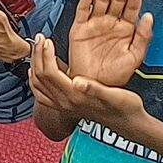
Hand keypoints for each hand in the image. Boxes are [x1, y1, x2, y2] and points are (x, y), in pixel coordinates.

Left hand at [31, 35, 149, 132]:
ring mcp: (63, 106)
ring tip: (37, 49)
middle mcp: (65, 103)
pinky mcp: (65, 107)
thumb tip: (78, 81)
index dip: (45, 54)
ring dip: (34, 65)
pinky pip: (41, 94)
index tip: (47, 41)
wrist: (128, 123)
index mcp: (76, 97)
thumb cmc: (126, 108)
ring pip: (37, 85)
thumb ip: (95, 89)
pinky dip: (35, 80)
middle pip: (39, 77)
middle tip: (39, 39)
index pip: (50, 73)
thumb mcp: (116, 96)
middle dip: (37, 55)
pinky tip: (37, 71)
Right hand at [64, 0, 152, 86]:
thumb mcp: (135, 57)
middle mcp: (110, 23)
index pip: (132, 7)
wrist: (94, 85)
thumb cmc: (114, 75)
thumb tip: (148, 17)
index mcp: (125, 29)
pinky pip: (83, 10)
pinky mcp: (80, 28)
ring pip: (101, 0)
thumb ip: (143, 37)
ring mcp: (95, 24)